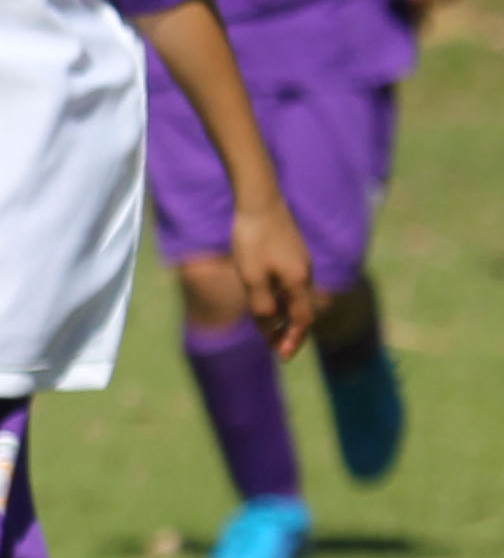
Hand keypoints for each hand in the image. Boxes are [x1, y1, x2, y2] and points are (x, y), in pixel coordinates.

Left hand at [228, 191, 317, 359]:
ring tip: (268, 331)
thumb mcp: (252, 276)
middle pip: (302, 311)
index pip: (302, 321)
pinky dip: (283, 299)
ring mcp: (300, 262)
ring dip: (285, 316)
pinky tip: (269, 302)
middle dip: (290, 332)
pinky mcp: (293, 253)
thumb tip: (270, 325)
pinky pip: (291, 284)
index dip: (292, 340)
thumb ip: (262, 304)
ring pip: (296, 298)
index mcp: (299, 282)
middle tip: (275, 349)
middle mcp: (305, 273)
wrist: (259, 201)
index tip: (281, 356)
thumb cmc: (253, 239)